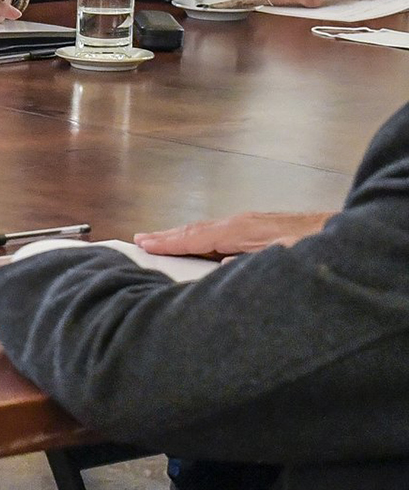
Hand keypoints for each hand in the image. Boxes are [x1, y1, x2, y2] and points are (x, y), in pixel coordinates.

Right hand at [133, 210, 330, 257]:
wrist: (351, 236)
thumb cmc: (322, 247)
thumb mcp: (285, 257)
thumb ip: (250, 261)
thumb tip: (219, 266)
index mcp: (242, 230)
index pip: (196, 236)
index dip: (167, 242)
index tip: (141, 244)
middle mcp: (244, 224)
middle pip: (197, 230)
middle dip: (167, 236)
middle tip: (139, 240)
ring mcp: (254, 225)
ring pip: (209, 232)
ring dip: (183, 237)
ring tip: (161, 242)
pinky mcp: (264, 231)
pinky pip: (222, 234)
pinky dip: (202, 239)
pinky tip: (202, 247)